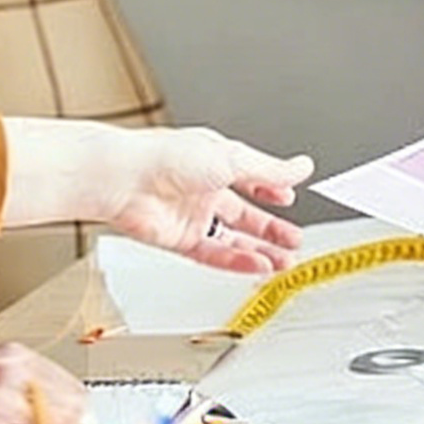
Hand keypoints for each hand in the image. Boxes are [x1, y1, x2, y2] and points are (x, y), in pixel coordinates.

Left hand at [0, 119, 310, 274]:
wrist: (122, 179)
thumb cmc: (164, 157)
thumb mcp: (231, 158)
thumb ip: (270, 170)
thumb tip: (301, 166)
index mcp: (214, 161)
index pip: (250, 176)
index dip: (270, 189)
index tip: (288, 198)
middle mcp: (203, 188)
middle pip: (244, 214)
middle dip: (270, 229)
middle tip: (293, 240)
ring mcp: (191, 215)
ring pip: (232, 238)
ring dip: (259, 250)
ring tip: (284, 262)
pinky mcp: (179, 240)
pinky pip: (213, 255)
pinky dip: (237, 262)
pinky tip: (258, 267)